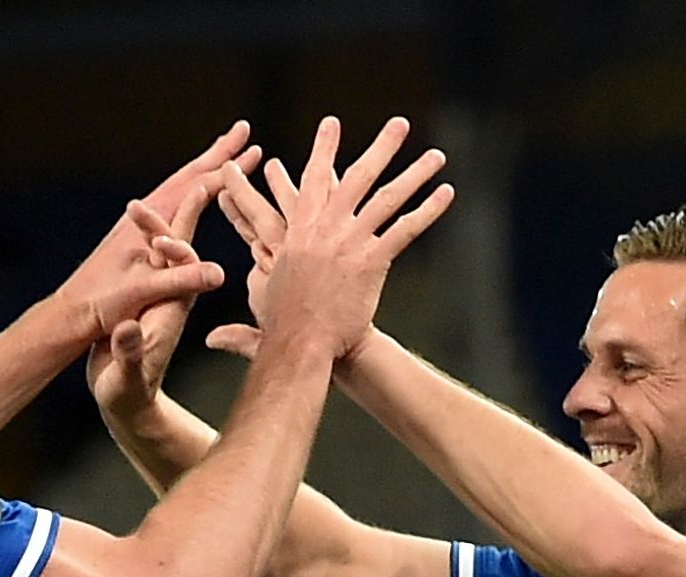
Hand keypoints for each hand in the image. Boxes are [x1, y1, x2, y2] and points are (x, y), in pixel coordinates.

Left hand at [53, 121, 263, 341]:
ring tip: (225, 158)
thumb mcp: (144, 292)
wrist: (70, 316)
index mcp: (149, 224)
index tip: (252, 147)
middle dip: (217, 155)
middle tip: (243, 131)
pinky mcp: (136, 240)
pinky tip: (196, 197)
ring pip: (178, 189)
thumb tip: (219, 274)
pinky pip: (172, 206)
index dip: (225, 169)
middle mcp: (144, 218)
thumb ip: (181, 280)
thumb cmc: (101, 304)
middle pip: (187, 177)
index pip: (195, 188)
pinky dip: (190, 193)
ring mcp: (139, 227)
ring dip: (204, 171)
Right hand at [85, 185, 214, 420]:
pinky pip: (151, 260)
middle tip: (135, 207)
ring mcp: (158, 296)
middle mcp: (171, 298)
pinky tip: (133, 226)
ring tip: (132, 208)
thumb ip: (129, 351)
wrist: (128, 399)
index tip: (160, 240)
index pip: (185, 272)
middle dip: (164, 225)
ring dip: (152, 227)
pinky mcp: (145, 297)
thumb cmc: (129, 392)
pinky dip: (145, 240)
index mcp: (172, 312)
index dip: (176, 251)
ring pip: (163, 252)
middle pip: (176, 252)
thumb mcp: (127, 375)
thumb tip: (126, 328)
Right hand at [207, 117, 451, 362]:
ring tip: (436, 156)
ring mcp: (350, 242)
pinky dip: (427, 211)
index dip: (324, 149)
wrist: (299, 343)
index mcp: (300, 229)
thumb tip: (239, 293)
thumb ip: (265, 273)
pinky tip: (446, 193)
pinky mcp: (372, 262)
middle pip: (358, 177)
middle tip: (400, 123)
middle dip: (381, 147)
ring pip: (388, 198)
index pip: (313, 179)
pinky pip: (405, 230)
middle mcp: (326, 228)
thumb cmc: (280, 324)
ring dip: (414, 173)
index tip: (332, 123)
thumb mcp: (265, 288)